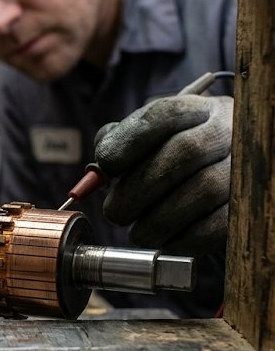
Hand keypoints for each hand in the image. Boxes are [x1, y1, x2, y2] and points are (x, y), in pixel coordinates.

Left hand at [93, 95, 232, 255]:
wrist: (229, 174)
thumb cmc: (174, 153)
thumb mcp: (149, 137)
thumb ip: (117, 142)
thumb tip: (99, 172)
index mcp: (197, 110)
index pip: (164, 114)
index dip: (129, 140)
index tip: (106, 164)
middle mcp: (228, 132)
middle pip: (184, 153)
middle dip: (139, 188)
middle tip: (114, 212)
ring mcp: (245, 168)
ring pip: (203, 190)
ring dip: (159, 219)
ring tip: (138, 232)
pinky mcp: (250, 206)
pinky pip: (220, 224)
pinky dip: (184, 238)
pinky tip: (165, 240)